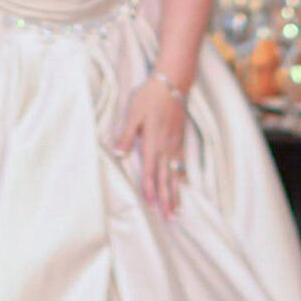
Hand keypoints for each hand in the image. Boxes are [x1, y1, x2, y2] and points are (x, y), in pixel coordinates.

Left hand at [114, 73, 189, 217]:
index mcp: (154, 141)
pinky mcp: (180, 139)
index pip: (150, 170)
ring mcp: (176, 143)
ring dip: (176, 192)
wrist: (173, 81)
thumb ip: (127, 135)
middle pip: (166, 177)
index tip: (151, 205)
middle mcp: (167, 146)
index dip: (150, 188)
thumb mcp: (133, 113)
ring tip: (177, 209)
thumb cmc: (150, 96)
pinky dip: (181, 178)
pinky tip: (182, 185)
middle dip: (167, 199)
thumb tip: (118, 154)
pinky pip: (181, 164)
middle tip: (169, 218)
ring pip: (176, 173)